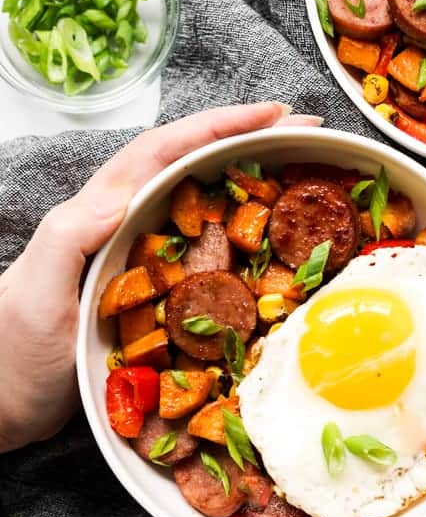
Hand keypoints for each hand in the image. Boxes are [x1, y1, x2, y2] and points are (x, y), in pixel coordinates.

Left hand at [0, 101, 315, 452]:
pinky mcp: (154, 291)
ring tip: (301, 172)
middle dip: (249, 140)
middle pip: (194, 164)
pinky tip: (271, 246)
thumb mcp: (36, 292)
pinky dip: (243, 238)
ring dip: (252, 181)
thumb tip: (123, 196)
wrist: (4, 401)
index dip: (218, 127)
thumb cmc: (13, 349)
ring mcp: (143, 257)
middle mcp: (127, 224)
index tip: (272, 115)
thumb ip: (70, 237)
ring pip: (204, 202)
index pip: (165, 151)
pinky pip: (207, 251)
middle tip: (305, 133)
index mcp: (101, 211)